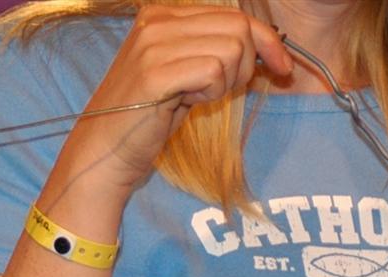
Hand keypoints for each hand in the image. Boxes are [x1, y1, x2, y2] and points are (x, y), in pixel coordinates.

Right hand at [51, 5, 291, 197]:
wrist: (105, 150)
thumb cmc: (149, 117)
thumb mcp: (186, 74)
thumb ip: (216, 51)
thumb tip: (267, 47)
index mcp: (163, 15)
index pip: (233, 14)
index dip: (267, 40)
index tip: (283, 67)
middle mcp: (157, 21)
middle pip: (237, 28)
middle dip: (248, 64)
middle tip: (223, 91)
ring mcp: (153, 44)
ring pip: (230, 50)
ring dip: (226, 82)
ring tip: (197, 97)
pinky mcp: (155, 72)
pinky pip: (214, 71)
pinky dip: (212, 93)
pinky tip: (189, 102)